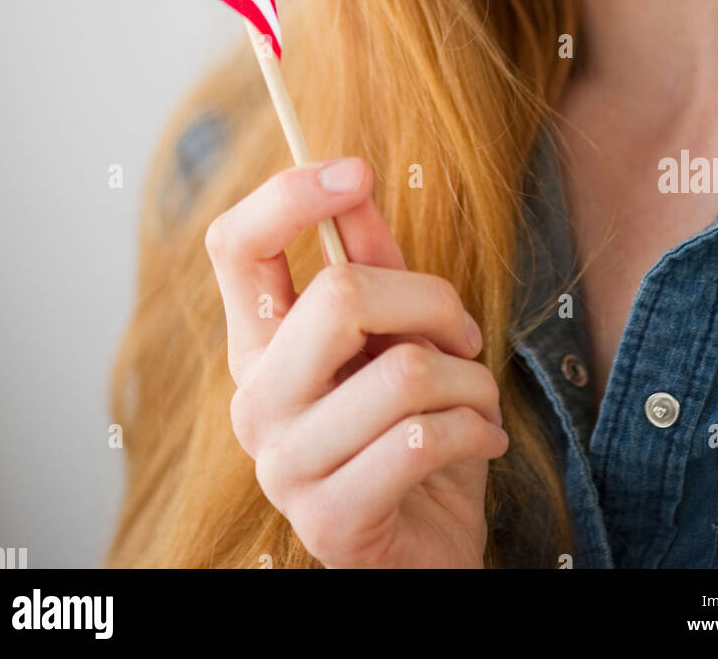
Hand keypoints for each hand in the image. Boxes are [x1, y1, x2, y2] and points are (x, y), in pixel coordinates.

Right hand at [204, 156, 506, 567]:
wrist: (428, 547)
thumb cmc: (412, 433)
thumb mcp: (397, 338)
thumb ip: (375, 268)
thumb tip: (356, 186)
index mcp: (259, 346)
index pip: (234, 247)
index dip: (289, 195)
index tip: (356, 169)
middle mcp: (255, 401)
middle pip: (336, 296)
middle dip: (431, 299)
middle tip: (463, 332)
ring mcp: (283, 466)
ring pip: (400, 371)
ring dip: (469, 378)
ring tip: (476, 398)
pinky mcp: (327, 521)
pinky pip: (421, 440)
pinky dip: (475, 429)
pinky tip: (483, 440)